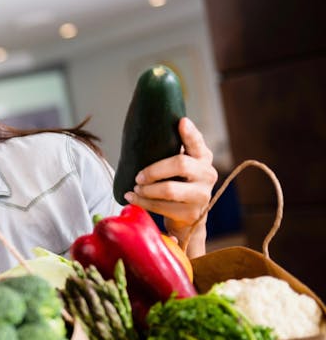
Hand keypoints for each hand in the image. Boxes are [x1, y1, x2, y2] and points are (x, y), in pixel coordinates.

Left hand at [124, 117, 217, 257]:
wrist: (188, 217)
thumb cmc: (177, 184)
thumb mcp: (178, 166)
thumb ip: (170, 151)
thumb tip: (143, 132)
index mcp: (203, 157)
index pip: (197, 142)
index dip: (190, 133)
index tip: (181, 122)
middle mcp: (207, 174)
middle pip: (180, 164)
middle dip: (153, 170)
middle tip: (138, 177)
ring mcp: (202, 195)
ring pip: (169, 189)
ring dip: (146, 190)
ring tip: (135, 189)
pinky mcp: (192, 213)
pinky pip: (162, 207)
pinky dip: (143, 202)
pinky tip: (132, 198)